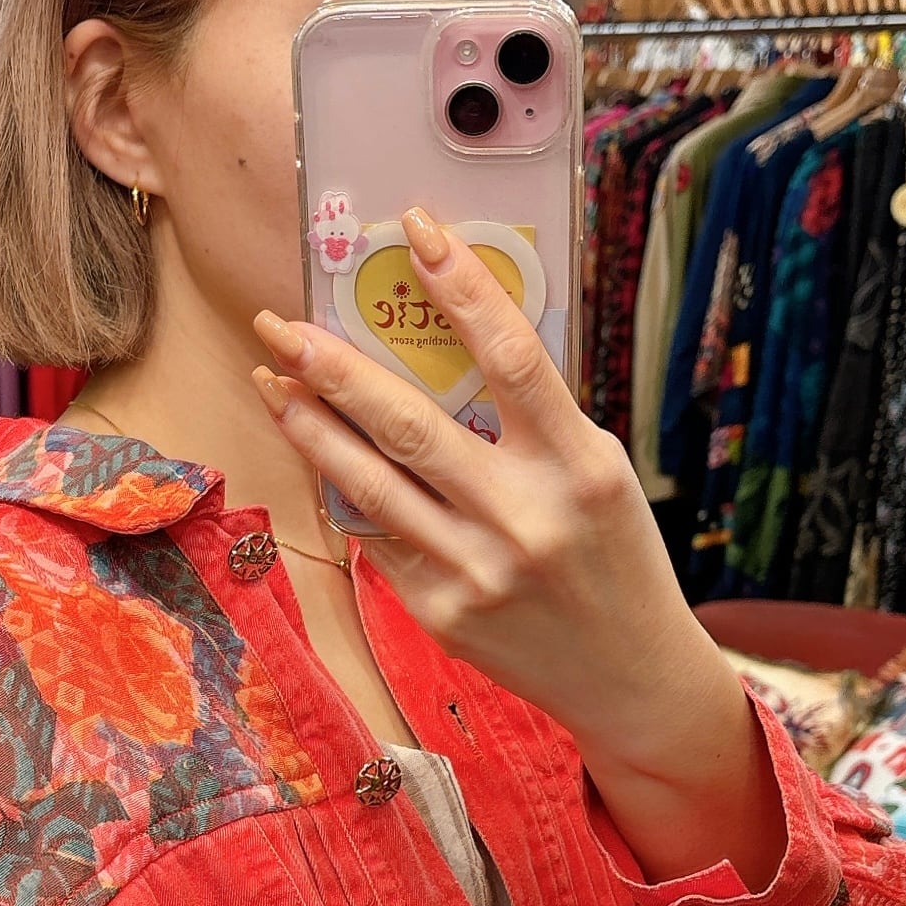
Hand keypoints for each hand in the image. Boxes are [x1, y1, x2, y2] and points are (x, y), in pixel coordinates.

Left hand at [251, 205, 785, 890]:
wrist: (632, 677)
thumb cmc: (615, 558)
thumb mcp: (598, 474)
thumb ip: (534, 421)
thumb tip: (445, 347)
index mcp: (580, 467)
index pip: (513, 357)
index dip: (462, 286)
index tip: (417, 229)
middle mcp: (525, 518)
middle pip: (410, 424)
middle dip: (335, 368)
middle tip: (281, 324)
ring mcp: (476, 571)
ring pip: (370, 484)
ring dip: (312, 428)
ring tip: (273, 382)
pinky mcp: (441, 613)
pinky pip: (377, 537)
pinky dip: (345, 491)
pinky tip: (319, 455)